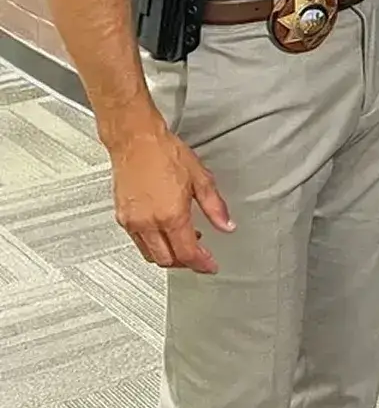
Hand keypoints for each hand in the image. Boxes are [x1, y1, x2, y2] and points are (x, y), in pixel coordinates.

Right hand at [109, 125, 232, 273]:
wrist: (136, 141)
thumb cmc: (165, 153)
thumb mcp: (201, 179)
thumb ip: (215, 207)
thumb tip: (227, 225)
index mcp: (170, 215)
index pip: (187, 253)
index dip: (202, 264)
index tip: (210, 266)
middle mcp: (148, 222)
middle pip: (167, 260)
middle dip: (186, 263)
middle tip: (200, 256)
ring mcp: (132, 221)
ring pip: (150, 254)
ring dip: (169, 256)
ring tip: (185, 243)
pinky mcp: (121, 217)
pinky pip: (138, 242)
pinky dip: (153, 245)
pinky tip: (165, 232)